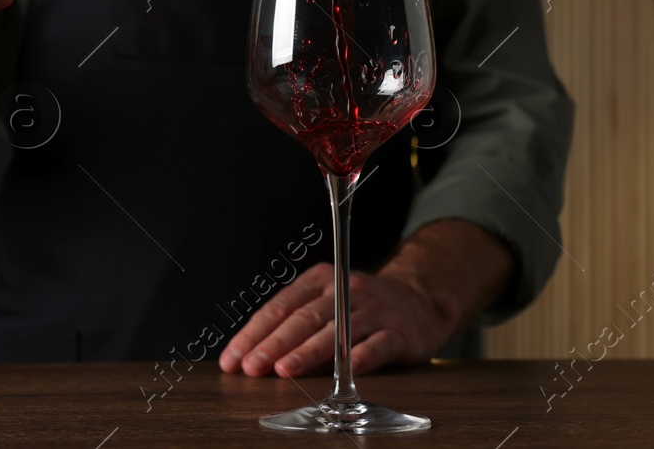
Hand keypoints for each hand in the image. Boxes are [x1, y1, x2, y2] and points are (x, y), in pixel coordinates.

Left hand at [218, 261, 455, 378]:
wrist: (420, 300)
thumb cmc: (362, 308)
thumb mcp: (328, 305)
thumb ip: (298, 328)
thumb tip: (259, 360)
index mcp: (320, 280)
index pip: (280, 306)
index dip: (254, 332)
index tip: (234, 358)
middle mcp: (344, 289)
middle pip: (304, 317)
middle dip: (274, 343)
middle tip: (252, 366)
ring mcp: (373, 309)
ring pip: (336, 331)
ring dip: (308, 352)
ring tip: (284, 369)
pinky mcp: (398, 331)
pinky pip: (376, 345)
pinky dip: (359, 358)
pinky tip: (343, 373)